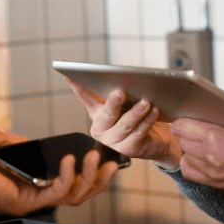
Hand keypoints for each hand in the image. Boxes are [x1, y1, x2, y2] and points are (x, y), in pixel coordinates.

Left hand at [0, 124, 119, 214]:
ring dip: (89, 177)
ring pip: (74, 198)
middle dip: (99, 180)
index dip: (89, 172)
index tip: (104, 156)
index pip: (67, 182)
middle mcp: (33, 194)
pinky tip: (70, 158)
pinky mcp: (26, 203)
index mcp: (29, 181)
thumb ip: (17, 140)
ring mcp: (31, 200)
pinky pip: (57, 194)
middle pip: (79, 195)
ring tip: (93, 156)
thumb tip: (34, 141)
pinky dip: (68, 177)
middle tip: (112, 162)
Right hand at [64, 76, 181, 168]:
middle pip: (106, 114)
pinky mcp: (128, 149)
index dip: (77, 86)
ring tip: (146, 102)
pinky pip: (138, 133)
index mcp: (96, 113)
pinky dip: (146, 121)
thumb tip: (118, 75)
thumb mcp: (125, 102)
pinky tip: (153, 112)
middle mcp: (101, 128)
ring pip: (125, 125)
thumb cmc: (137, 116)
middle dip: (113, 103)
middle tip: (120, 91)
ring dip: (136, 113)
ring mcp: (113, 141)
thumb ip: (117, 91)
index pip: (85, 96)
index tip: (68, 74)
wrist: (154, 140)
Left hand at [172, 119, 223, 194]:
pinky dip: (191, 164)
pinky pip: (190, 172)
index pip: (183, 127)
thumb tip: (197, 119)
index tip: (183, 120)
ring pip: (185, 156)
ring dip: (190, 149)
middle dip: (187, 135)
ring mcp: (212, 171)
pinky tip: (200, 158)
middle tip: (195, 131)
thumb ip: (217, 123)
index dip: (182, 122)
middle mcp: (210, 155)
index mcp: (216, 136)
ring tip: (201, 144)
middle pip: (183, 141)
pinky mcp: (215, 182)